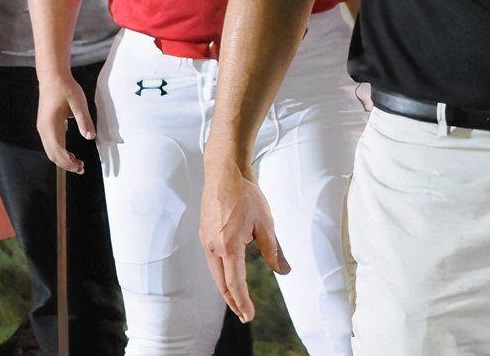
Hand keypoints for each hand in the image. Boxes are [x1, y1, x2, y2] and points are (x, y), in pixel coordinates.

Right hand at [35, 67, 94, 172]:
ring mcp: (42, 127)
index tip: (80, 168)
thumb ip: (84, 121)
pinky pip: (50, 143)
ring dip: (62, 158)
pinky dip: (59, 151)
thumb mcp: (79, 104)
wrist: (52, 76)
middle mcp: (43, 130)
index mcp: (51, 127)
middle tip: (81, 168)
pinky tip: (70, 152)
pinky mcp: (44, 124)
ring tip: (77, 162)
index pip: (59, 152)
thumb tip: (91, 137)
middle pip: (52, 155)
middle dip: (66, 164)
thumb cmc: (66, 89)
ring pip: (50, 150)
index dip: (69, 163)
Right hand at [202, 161, 289, 322]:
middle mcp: (213, 246)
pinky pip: (213, 260)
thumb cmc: (246, 195)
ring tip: (238, 300)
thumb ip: (273, 250)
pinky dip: (222, 273)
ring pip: (216, 273)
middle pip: (221, 283)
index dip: (242, 302)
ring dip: (227, 288)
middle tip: (244, 316)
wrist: (224, 173)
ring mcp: (206, 241)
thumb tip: (284, 270)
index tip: (249, 316)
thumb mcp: (265, 223)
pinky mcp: (205, 234)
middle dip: (233, 302)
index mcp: (229, 245)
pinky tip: (231, 274)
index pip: (235, 282)